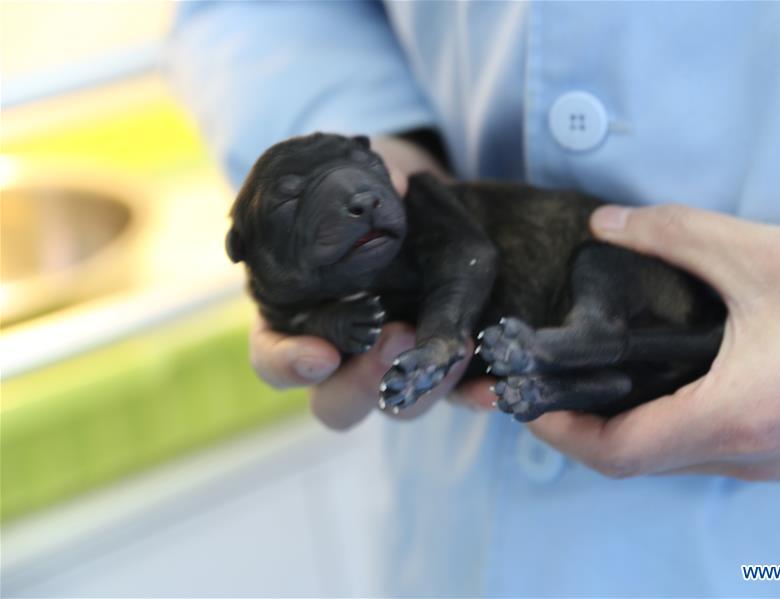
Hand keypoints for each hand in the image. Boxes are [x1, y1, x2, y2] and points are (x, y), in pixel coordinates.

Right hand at [248, 135, 492, 429]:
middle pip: (336, 402)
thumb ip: (367, 190)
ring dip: (424, 387)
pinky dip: (473, 394)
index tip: (321, 355)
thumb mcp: (359, 186)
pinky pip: (454, 396)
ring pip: (397, 405)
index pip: (274, 359)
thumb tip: (400, 185)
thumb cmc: (368, 194)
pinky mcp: (440, 367)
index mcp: (295, 319)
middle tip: (397, 339)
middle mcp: (341, 355)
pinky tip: (494, 388)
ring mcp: (392, 366)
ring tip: (457, 349)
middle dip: (364, 382)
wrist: (421, 203)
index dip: (289, 364)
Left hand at [530, 204, 779, 480]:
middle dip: (580, 432)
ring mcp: (773, 460)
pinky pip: (705, 450)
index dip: (559, 432)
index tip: (524, 402)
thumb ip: (673, 235)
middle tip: (544, 389)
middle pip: (637, 462)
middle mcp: (749, 455)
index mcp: (734, 417)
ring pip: (671, 460)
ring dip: (622, 431)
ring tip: (587, 384)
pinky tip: (653, 384)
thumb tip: (606, 223)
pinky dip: (664, 426)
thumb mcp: (759, 253)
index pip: (619, 452)